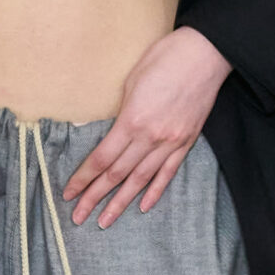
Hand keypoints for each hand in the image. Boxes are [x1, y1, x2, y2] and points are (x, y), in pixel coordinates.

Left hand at [62, 29, 231, 227]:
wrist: (205, 53)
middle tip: (79, 217)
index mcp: (131, 121)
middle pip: (116, 175)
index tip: (69, 193)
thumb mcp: (131, 82)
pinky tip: (142, 206)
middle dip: (95, 197)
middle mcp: (150, 137)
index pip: (101, 158)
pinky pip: (168, 173)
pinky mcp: (187, 141)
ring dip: (121, 202)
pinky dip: (154, 191)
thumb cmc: (164, 59)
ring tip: (105, 221)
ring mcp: (170, 142)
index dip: (83, 178)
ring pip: (140, 180)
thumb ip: (120, 112)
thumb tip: (109, 132)